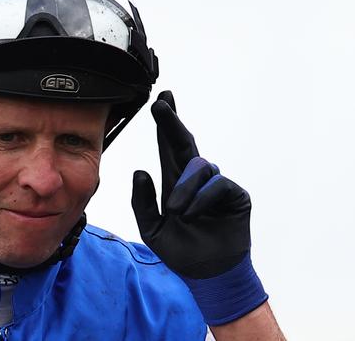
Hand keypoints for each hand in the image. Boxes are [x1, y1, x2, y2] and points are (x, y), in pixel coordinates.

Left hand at [131, 90, 266, 324]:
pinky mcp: (235, 195)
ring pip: (198, 167)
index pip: (168, 148)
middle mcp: (195, 179)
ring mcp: (216, 185)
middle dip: (172, 123)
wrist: (206, 274)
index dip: (166, 125)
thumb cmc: (180, 250)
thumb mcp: (152, 228)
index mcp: (174, 183)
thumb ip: (143, 202)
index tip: (161, 101)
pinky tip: (192, 215)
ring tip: (176, 212)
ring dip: (184, 187)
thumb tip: (139, 170)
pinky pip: (217, 185)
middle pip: (184, 143)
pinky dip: (201, 199)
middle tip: (161, 104)